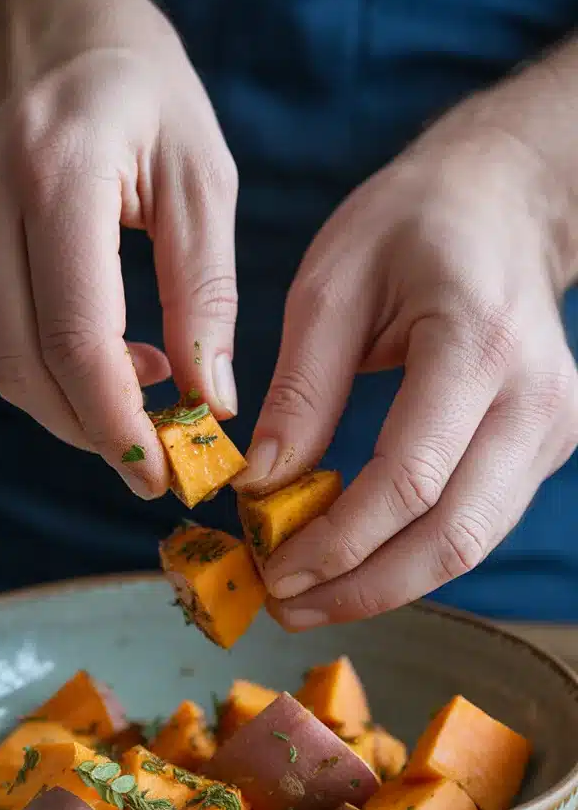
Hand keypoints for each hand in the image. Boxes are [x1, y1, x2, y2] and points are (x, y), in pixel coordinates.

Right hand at [0, 0, 237, 496]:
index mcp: (56, 174)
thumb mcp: (201, 172)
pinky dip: (43, 356)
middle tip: (155, 456)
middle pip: (27, 368)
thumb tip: (212, 400)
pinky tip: (93, 336)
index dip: (118, 422)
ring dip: (71, 399)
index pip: (76, 339)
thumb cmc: (135, 80)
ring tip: (139, 385)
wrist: (25, 5)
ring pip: (2, 359)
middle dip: (94, 430)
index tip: (161, 474)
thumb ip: (207, 291)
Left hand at [238, 95, 577, 626]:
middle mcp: (535, 397)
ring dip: (386, 584)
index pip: (411, 479)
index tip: (273, 570)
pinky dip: (413, 554)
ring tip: (309, 596)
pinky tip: (354, 560)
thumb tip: (261, 489)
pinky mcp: (548, 446)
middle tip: (285, 605)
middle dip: (362, 587)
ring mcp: (554, 427)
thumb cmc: (409, 228)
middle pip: (452, 535)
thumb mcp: (330, 285)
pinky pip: (477, 523)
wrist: (503, 203)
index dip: (339, 542)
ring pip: (471, 545)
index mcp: (478, 343)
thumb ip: (300, 390)